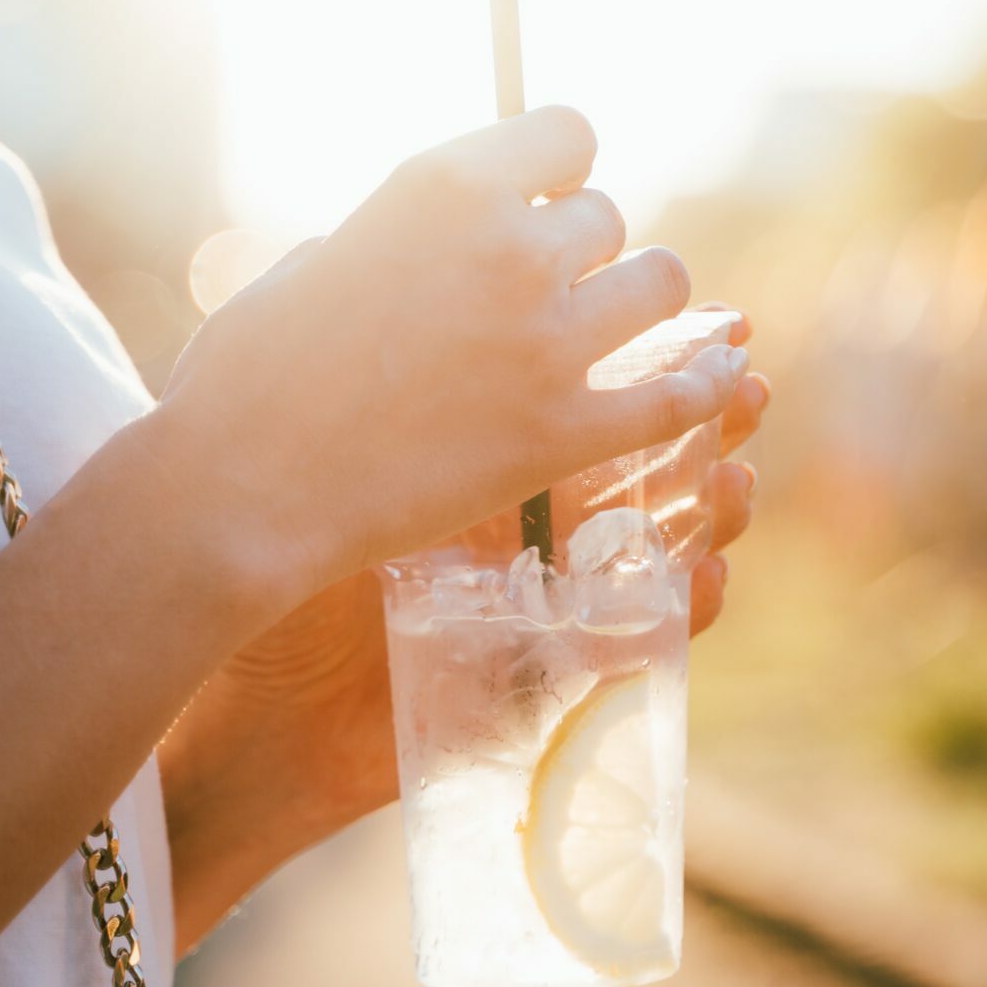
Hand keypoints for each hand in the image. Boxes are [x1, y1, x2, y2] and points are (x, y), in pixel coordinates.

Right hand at [146, 106, 750, 615]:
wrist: (240, 491)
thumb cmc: (249, 379)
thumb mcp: (315, 260)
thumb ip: (393, 235)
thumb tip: (423, 237)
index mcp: (446, 185)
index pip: (570, 131)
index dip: (561, 169)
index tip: (543, 202)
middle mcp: (512, 247)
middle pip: (608, 218)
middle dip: (582, 252)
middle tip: (549, 295)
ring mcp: (547, 341)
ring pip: (663, 286)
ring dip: (642, 305)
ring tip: (617, 330)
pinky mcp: (565, 432)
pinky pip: (677, 395)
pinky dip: (706, 386)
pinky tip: (723, 380)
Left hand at [159, 328, 771, 951]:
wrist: (238, 708)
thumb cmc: (265, 575)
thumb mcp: (331, 459)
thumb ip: (384, 378)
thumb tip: (423, 278)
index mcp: (489, 471)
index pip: (592, 401)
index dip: (655, 362)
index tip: (705, 318)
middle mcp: (530, 540)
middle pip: (648, 467)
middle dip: (709, 423)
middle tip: (748, 385)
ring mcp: (546, 614)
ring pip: (661, 556)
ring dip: (710, 516)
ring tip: (739, 482)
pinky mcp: (545, 690)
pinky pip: (634, 654)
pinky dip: (682, 620)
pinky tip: (708, 580)